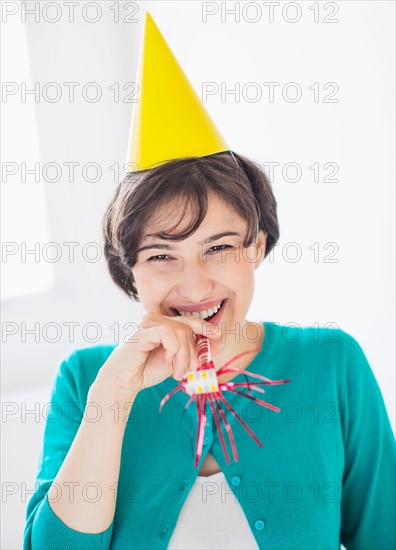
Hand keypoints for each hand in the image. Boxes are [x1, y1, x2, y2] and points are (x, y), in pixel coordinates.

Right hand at [99, 313, 221, 395]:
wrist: (124, 382)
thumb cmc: (147, 370)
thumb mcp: (176, 360)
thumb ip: (191, 351)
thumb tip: (215, 344)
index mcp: (163, 323)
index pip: (190, 320)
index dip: (206, 329)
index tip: (219, 340)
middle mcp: (156, 318)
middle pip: (188, 328)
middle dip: (194, 352)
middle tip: (190, 372)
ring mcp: (149, 322)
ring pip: (181, 333)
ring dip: (184, 357)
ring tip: (177, 373)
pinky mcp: (143, 330)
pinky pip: (169, 334)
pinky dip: (174, 350)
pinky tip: (168, 361)